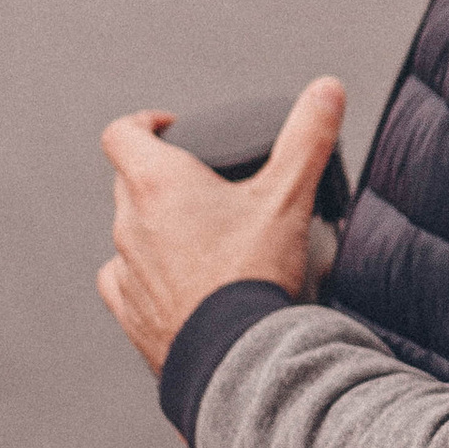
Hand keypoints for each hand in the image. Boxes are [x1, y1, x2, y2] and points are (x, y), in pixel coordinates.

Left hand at [97, 74, 348, 374]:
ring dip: (156, 228)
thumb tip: (326, 90)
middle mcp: (129, 223)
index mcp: (157, 184)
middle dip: (162, 177)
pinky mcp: (130, 311)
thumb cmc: (253, 275)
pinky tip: (178, 281)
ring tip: (201, 239)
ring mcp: (125, 269)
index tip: (171, 129)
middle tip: (205, 187)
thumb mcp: (289, 196)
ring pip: (130, 232)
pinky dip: (147, 274)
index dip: (144, 124)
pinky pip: (126, 281)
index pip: (122, 133)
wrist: (236, 357)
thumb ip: (307, 137)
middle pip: (130, 181)